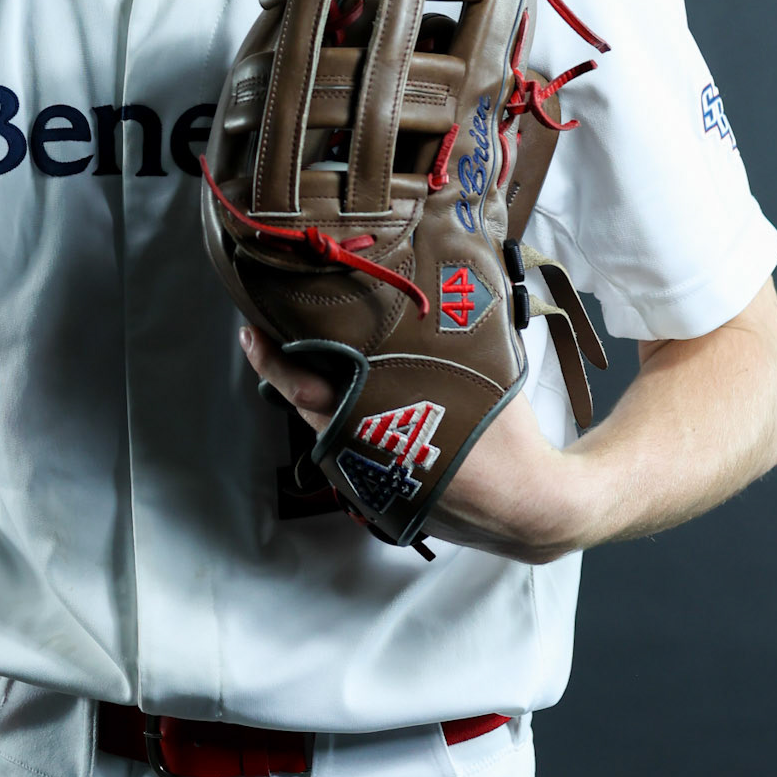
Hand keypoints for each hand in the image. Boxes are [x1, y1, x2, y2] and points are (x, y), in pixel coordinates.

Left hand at [240, 324, 591, 563]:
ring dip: (313, 397)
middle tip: (260, 337)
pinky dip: (341, 423)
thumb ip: (457, 329)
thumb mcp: (485, 368)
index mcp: (378, 417)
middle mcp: (361, 450)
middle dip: (281, 370)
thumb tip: (466, 268)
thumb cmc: (507, 434)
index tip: (248, 333)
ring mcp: (368, 477)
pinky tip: (353, 403)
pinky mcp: (380, 494)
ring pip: (324, 429)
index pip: (303, 386)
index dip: (271, 359)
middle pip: (303, 406)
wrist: (528, 509)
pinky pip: (348, 450)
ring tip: (303, 359)